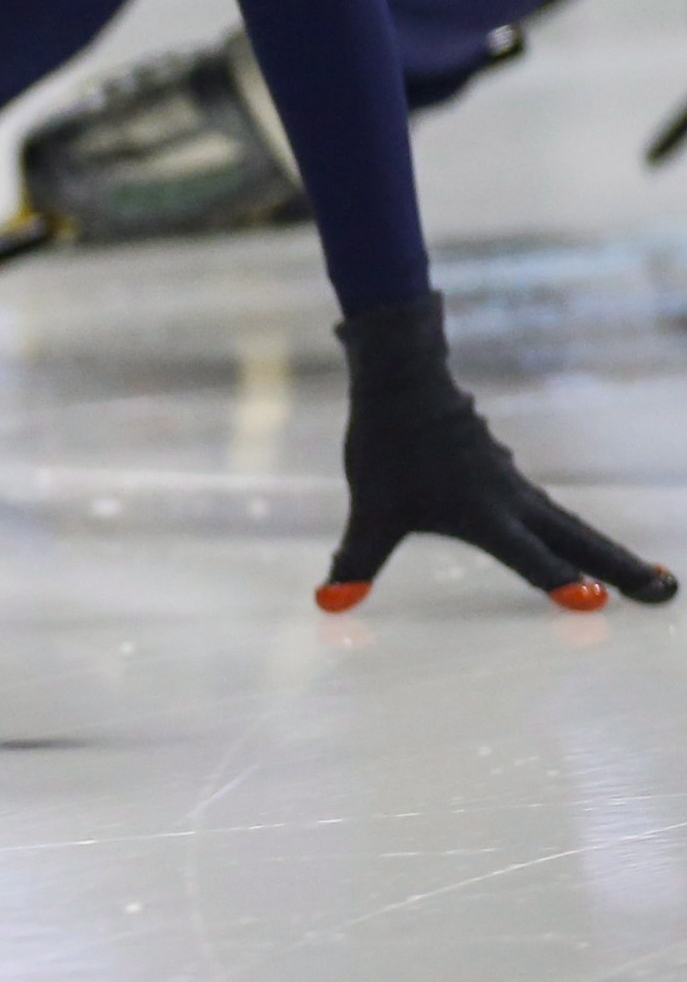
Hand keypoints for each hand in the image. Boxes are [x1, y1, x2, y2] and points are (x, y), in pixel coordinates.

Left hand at [322, 301, 674, 608]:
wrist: (402, 378)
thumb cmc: (388, 445)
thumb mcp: (370, 509)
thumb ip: (357, 559)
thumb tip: (328, 602)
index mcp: (484, 513)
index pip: (528, 555)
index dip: (557, 580)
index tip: (596, 603)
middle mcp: (510, 500)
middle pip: (577, 540)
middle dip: (621, 568)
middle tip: (665, 593)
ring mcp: (511, 483)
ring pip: (570, 523)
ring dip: (608, 551)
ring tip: (645, 575)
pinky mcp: (503, 470)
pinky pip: (550, 508)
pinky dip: (577, 530)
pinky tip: (579, 539)